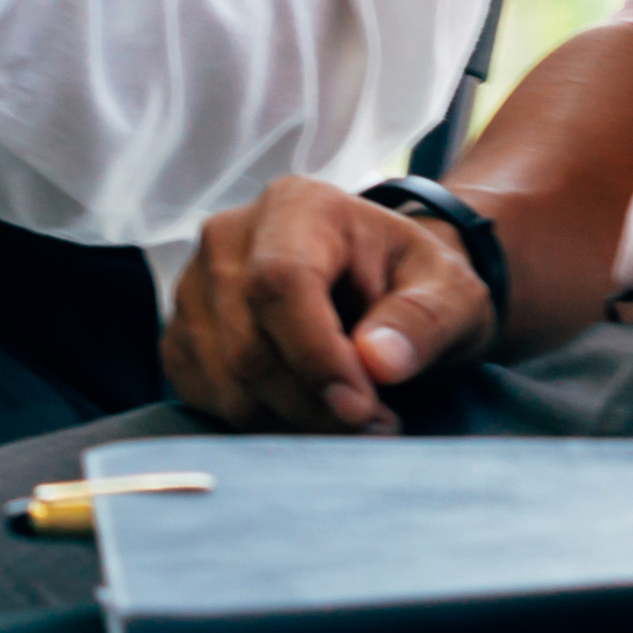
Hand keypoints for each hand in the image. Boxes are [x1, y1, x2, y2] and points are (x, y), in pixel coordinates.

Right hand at [162, 175, 498, 431]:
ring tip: (351, 422)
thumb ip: (423, 319)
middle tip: (377, 426)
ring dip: (292, 422)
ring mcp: (194, 284)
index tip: (361, 408)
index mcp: (297, 206)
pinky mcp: (182, 331)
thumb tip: (378, 361)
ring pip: (225, 379)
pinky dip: (260, 423)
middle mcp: (228, 237)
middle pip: (247, 343)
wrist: (380, 286)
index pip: (280, 282)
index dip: (315, 355)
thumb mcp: (450, 291)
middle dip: (313, 405)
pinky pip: (205, 394)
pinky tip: (306, 414)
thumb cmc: (415, 283)